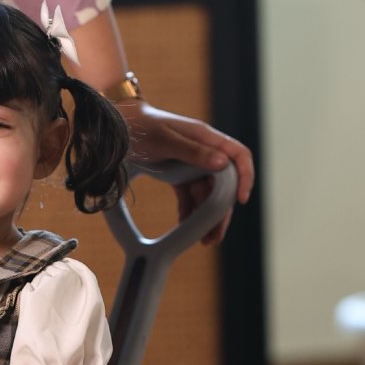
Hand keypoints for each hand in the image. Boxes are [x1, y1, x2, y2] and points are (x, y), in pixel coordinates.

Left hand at [119, 101, 254, 246]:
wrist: (118, 124)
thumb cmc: (143, 125)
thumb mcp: (166, 140)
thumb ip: (193, 152)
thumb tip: (223, 163)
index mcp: (206, 137)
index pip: (238, 155)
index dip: (245, 176)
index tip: (241, 200)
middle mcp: (203, 150)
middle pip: (224, 182)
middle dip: (222, 210)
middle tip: (216, 235)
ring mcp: (191, 163)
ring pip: (207, 193)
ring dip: (206, 216)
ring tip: (204, 240)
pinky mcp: (178, 173)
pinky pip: (190, 194)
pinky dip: (189, 210)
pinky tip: (185, 227)